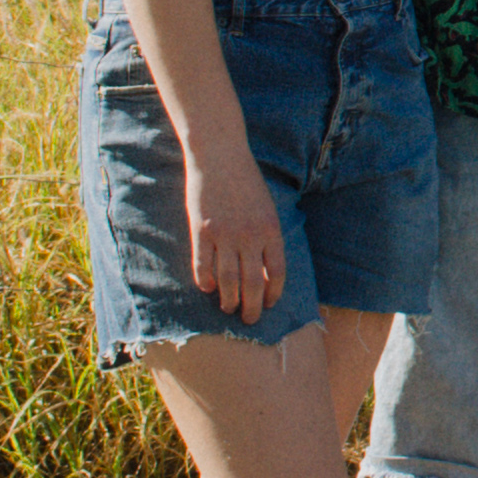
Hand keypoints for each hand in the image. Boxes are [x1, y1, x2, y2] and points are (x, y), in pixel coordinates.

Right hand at [181, 150, 287, 323]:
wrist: (220, 157)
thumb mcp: (266, 209)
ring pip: (228, 279)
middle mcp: (249, 235)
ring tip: (229, 309)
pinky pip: (203, 265)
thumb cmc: (246, 183)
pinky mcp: (201, 232)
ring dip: (229, 299)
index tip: (269, 303)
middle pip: (253, 282)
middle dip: (252, 306)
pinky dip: (206, 282)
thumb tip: (266, 270)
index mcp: (271, 229)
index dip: (273, 292)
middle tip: (250, 320)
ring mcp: (224, 235)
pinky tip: (208, 290)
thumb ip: (267, 237)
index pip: (276, 271)